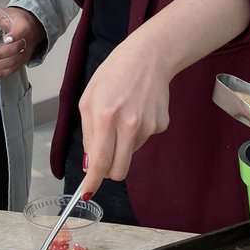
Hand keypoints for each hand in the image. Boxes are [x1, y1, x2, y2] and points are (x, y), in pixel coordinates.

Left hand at [0, 6, 44, 79]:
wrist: (33, 26)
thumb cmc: (17, 19)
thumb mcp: (2, 14)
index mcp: (23, 27)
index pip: (21, 32)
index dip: (14, 36)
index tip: (5, 39)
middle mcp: (27, 41)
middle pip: (14, 50)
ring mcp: (26, 52)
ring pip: (14, 62)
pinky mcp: (23, 60)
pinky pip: (14, 69)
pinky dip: (2, 73)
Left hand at [78, 41, 170, 196]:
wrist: (149, 58)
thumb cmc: (114, 74)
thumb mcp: (88, 99)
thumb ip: (88, 134)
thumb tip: (90, 163)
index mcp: (106, 116)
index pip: (100, 162)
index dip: (93, 181)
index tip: (88, 191)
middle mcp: (129, 124)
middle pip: (119, 170)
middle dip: (109, 171)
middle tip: (104, 158)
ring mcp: (148, 126)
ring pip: (130, 153)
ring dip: (123, 144)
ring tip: (122, 115)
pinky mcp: (161, 125)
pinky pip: (143, 140)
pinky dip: (137, 132)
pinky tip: (137, 110)